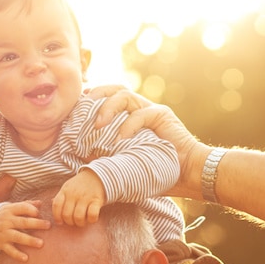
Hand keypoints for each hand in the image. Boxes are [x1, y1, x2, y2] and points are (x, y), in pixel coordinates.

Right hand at [0, 202, 50, 260]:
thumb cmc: (4, 215)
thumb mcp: (11, 207)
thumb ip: (26, 205)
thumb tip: (41, 203)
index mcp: (10, 210)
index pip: (22, 208)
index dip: (31, 210)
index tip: (39, 213)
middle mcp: (6, 221)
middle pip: (23, 222)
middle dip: (36, 224)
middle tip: (48, 225)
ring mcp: (4, 233)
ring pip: (18, 236)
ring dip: (29, 240)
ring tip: (41, 244)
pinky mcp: (1, 244)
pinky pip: (10, 250)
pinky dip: (17, 254)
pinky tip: (26, 258)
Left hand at [52, 170, 105, 225]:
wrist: (98, 176)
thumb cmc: (81, 184)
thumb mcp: (68, 187)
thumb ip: (61, 195)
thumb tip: (51, 202)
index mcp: (65, 191)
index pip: (56, 206)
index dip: (57, 217)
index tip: (60, 222)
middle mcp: (74, 194)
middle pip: (67, 215)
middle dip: (69, 222)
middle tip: (73, 222)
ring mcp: (85, 197)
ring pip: (78, 217)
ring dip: (80, 223)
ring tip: (82, 221)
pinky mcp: (97, 200)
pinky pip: (92, 215)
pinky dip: (91, 220)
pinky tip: (91, 218)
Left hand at [88, 86, 203, 198]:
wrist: (189, 174)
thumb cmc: (158, 171)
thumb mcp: (127, 162)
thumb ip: (109, 156)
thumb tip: (83, 161)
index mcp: (131, 117)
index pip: (109, 98)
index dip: (92, 99)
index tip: (75, 107)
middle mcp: (141, 109)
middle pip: (116, 89)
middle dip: (97, 93)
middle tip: (82, 106)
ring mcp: (152, 110)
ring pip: (126, 95)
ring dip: (108, 108)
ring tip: (97, 125)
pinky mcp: (163, 116)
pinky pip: (142, 114)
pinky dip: (128, 126)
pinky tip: (120, 140)